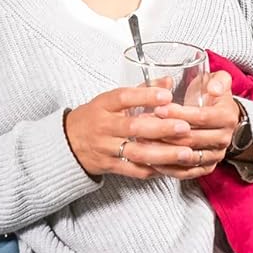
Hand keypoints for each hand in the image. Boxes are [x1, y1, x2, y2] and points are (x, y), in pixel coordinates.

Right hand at [63, 71, 238, 181]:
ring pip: (136, 152)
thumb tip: (169, 81)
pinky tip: (173, 167)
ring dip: (163, 154)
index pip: (123, 98)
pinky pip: (134, 170)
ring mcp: (106, 148)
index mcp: (104, 105)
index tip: (167, 95)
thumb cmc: (94, 117)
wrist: (67, 143)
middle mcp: (104, 126)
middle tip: (185, 127)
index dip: (145, 96)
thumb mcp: (110, 100)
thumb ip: (141, 90)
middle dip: (161, 128)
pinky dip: (154, 169)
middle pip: (133, 127)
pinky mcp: (110, 166)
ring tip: (186, 153)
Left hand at [150, 70, 240, 174]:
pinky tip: (151, 160)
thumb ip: (219, 80)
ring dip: (163, 150)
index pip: (201, 117)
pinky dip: (168, 168)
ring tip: (143, 141)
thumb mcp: (219, 80)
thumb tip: (213, 89)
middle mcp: (224, 138)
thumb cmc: (213, 97)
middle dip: (166, 131)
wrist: (220, 116)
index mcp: (227, 117)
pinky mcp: (206, 167)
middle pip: (192, 138)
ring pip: (187, 157)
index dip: (179, 114)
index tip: (159, 109)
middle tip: (144, 124)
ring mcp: (215, 155)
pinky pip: (186, 172)